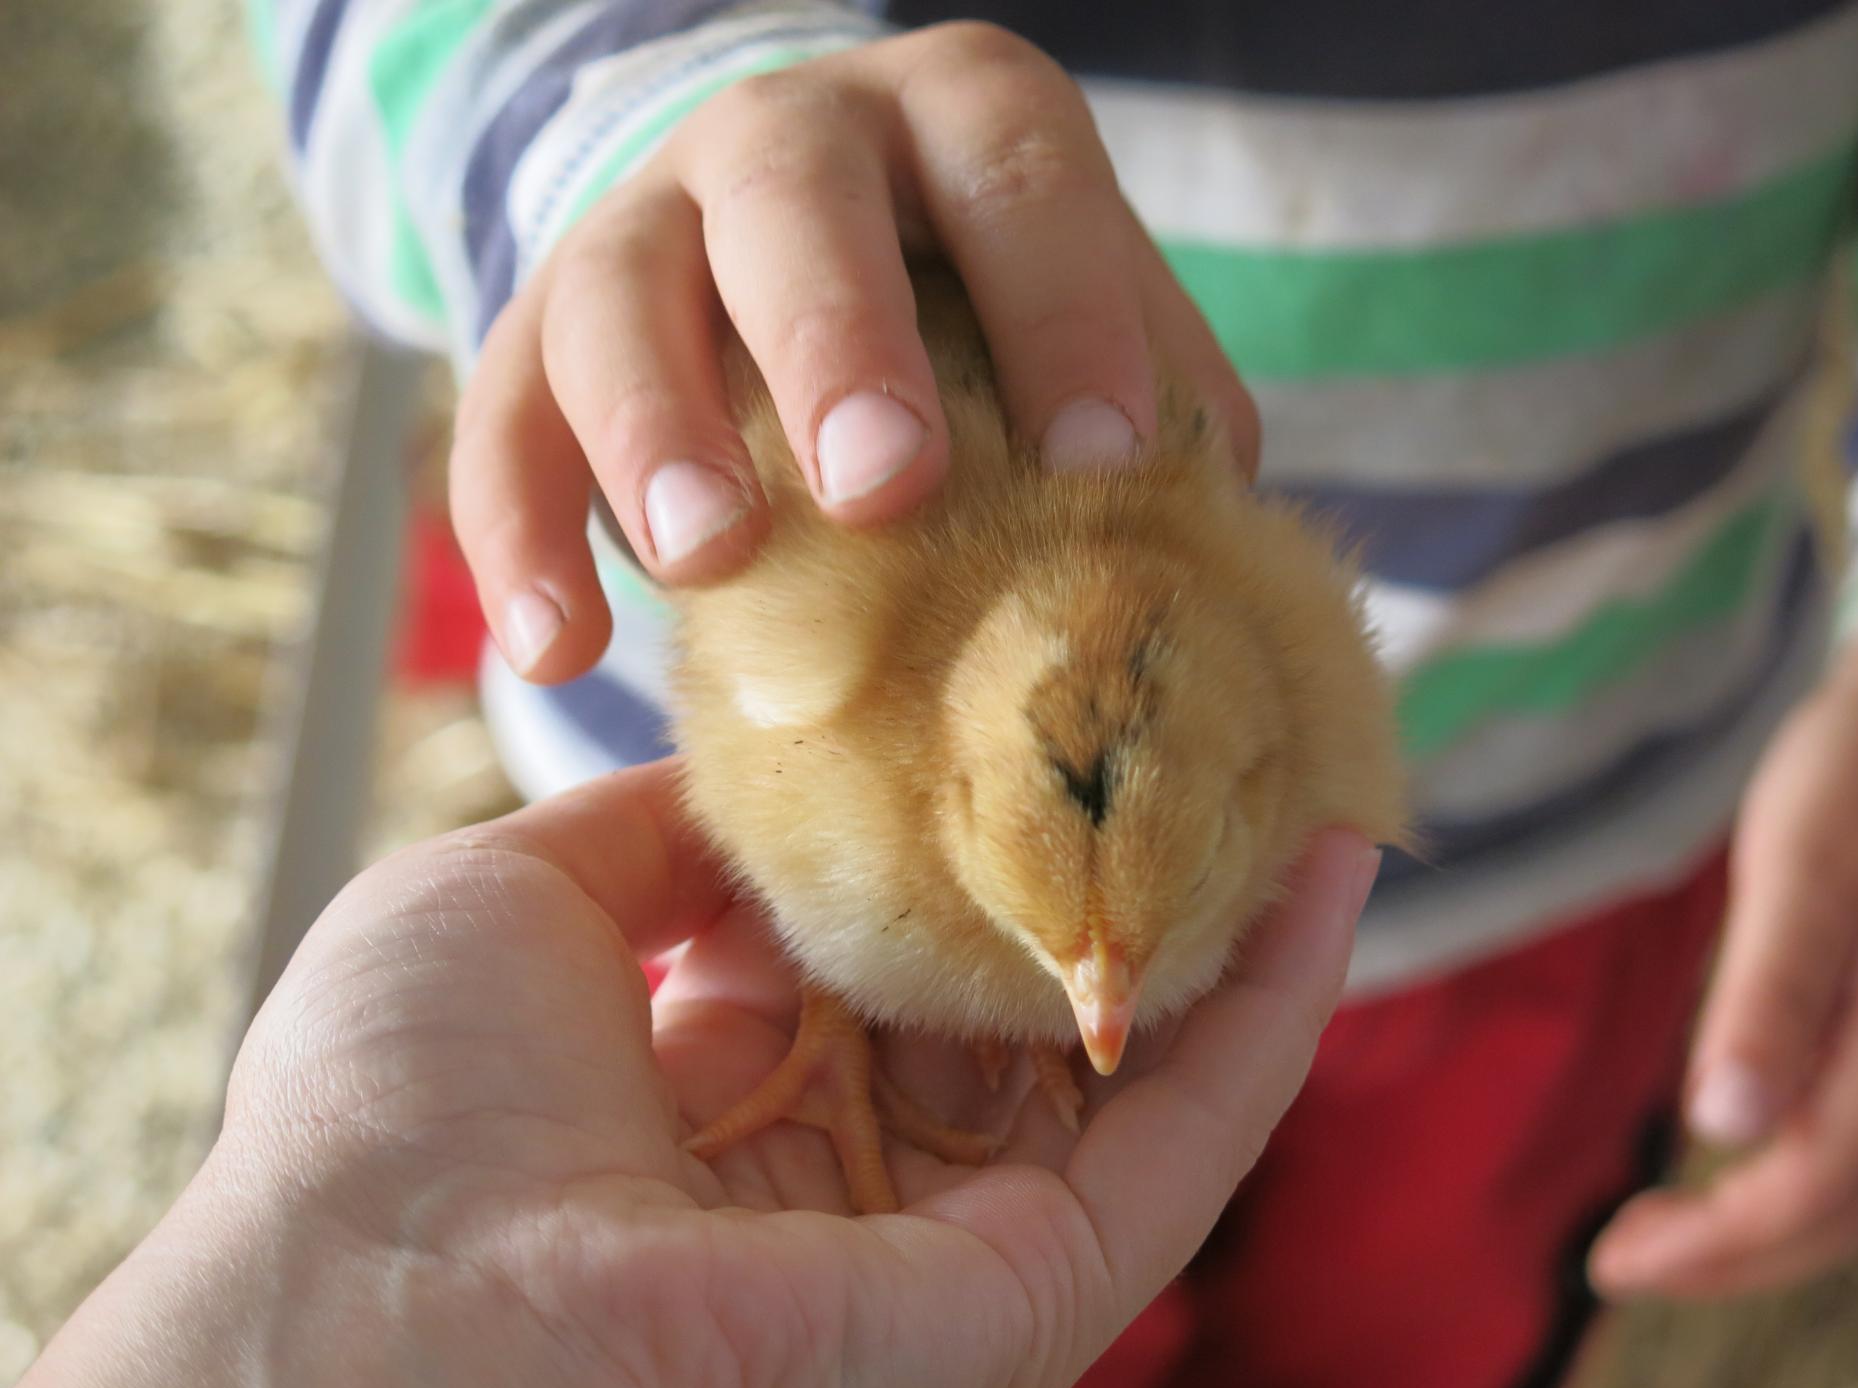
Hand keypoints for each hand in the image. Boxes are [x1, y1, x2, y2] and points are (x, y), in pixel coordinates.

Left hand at [5, 762, 1373, 1387]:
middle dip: (1100, 866)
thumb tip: (759, 781)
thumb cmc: (402, 1106)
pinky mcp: (1040, 1292)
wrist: (394, 1319)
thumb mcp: (508, 906)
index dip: (947, 835)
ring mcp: (949, 1241)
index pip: (872, 955)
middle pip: (1015, 1008)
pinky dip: (1275, 1002)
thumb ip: (653, 841)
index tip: (1017, 714)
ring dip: (1218, 918)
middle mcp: (843, 1179)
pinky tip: (1329, 864)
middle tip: (1194, 716)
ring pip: (1127, 1065)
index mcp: (710, 1097)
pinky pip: (1189, 1136)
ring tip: (1298, 758)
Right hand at [450, 22, 1254, 678]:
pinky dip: (517, 532)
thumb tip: (1211, 552)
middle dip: (837, 336)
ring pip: (615, 291)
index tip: (1104, 458)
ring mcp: (645, 221)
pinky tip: (560, 650)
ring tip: (709, 563)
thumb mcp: (1069, 315)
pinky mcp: (533, 327)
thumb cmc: (975, 310)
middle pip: (790, 193)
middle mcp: (786, 137)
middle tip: (887, 484)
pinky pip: (497, 414)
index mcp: (952, 118)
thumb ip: (1149, 399)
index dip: (1063, 302)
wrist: (783, 257)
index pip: (1015, 169)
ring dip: (656, 429)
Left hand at [1592, 626, 1857, 1297]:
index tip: (1613, 1267)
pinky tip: (1729, 1154)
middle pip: (1844, 1212)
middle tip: (1617, 1263)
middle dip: (1730, 1257)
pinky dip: (1793, 1171)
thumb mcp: (1807, 859)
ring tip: (1655, 1227)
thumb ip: (1776, 991)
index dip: (1719, 1252)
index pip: (1820, 1192)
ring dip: (1760, 1225)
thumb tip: (1724, 1127)